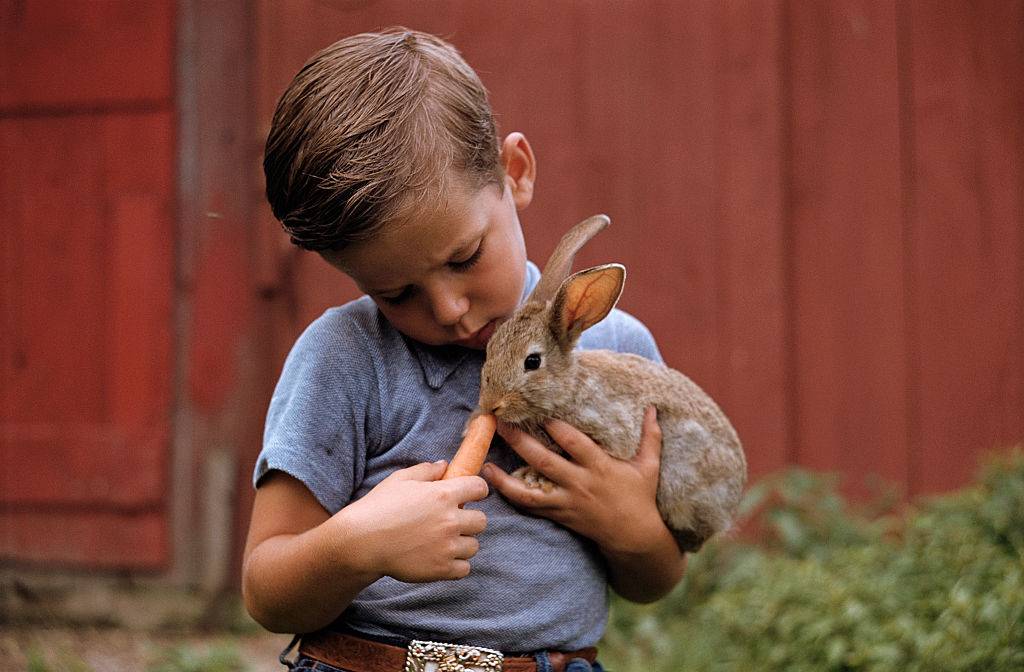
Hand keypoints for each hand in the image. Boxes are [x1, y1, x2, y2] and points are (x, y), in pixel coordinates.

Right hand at [337, 461, 488, 581]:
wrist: (361, 542)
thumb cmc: (378, 507)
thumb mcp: (400, 480)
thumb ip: (426, 471)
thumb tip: (444, 465)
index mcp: (444, 494)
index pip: (480, 489)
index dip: (476, 491)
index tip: (469, 496)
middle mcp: (450, 520)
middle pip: (482, 520)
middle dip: (470, 520)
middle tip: (452, 522)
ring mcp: (447, 546)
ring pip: (474, 546)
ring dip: (463, 543)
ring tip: (444, 542)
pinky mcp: (441, 569)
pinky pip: (464, 569)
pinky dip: (456, 565)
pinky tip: (441, 558)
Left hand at [482, 406, 666, 555]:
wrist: (633, 537)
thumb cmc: (640, 497)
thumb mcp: (649, 467)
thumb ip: (650, 437)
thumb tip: (653, 408)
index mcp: (599, 467)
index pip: (574, 443)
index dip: (555, 425)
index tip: (536, 407)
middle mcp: (580, 483)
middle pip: (544, 461)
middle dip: (520, 441)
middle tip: (500, 422)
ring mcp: (566, 501)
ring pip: (529, 489)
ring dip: (504, 475)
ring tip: (484, 459)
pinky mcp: (558, 514)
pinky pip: (530, 505)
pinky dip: (510, 494)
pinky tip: (493, 481)